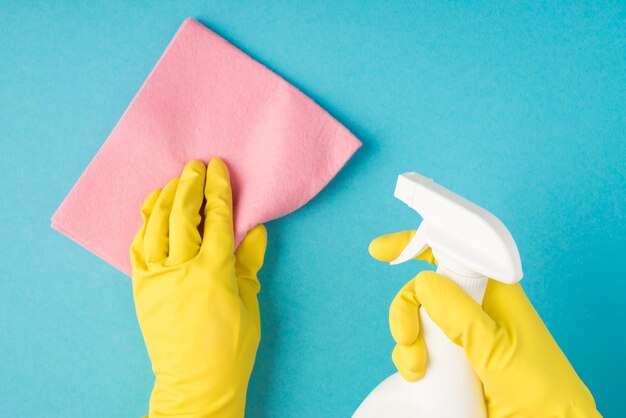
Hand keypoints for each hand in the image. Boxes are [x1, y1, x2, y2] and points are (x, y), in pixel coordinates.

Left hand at [131, 158, 266, 417]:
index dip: (219, 189)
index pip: (217, 219)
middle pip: (182, 215)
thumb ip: (248, 262)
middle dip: (189, 185)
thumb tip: (255, 229)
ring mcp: (156, 279)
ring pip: (155, 227)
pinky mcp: (141, 289)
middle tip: (195, 165)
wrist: (196, 382)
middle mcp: (180, 270)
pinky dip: (145, 224)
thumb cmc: (231, 346)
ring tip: (174, 181)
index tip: (219, 167)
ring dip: (165, 199)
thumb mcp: (248, 301)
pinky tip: (152, 209)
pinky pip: (138, 248)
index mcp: (213, 272)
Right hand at [369, 230, 600, 417]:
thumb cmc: (538, 386)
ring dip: (406, 343)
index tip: (380, 251)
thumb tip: (423, 283)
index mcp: (491, 291)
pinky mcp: (449, 360)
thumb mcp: (496, 348)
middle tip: (407, 337)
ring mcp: (459, 334)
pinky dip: (408, 359)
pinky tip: (419, 375)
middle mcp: (472, 308)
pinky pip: (415, 348)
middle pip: (421, 290)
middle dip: (405, 310)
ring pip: (414, 321)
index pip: (449, 253)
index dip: (414, 244)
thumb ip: (459, 314)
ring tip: (418, 368)